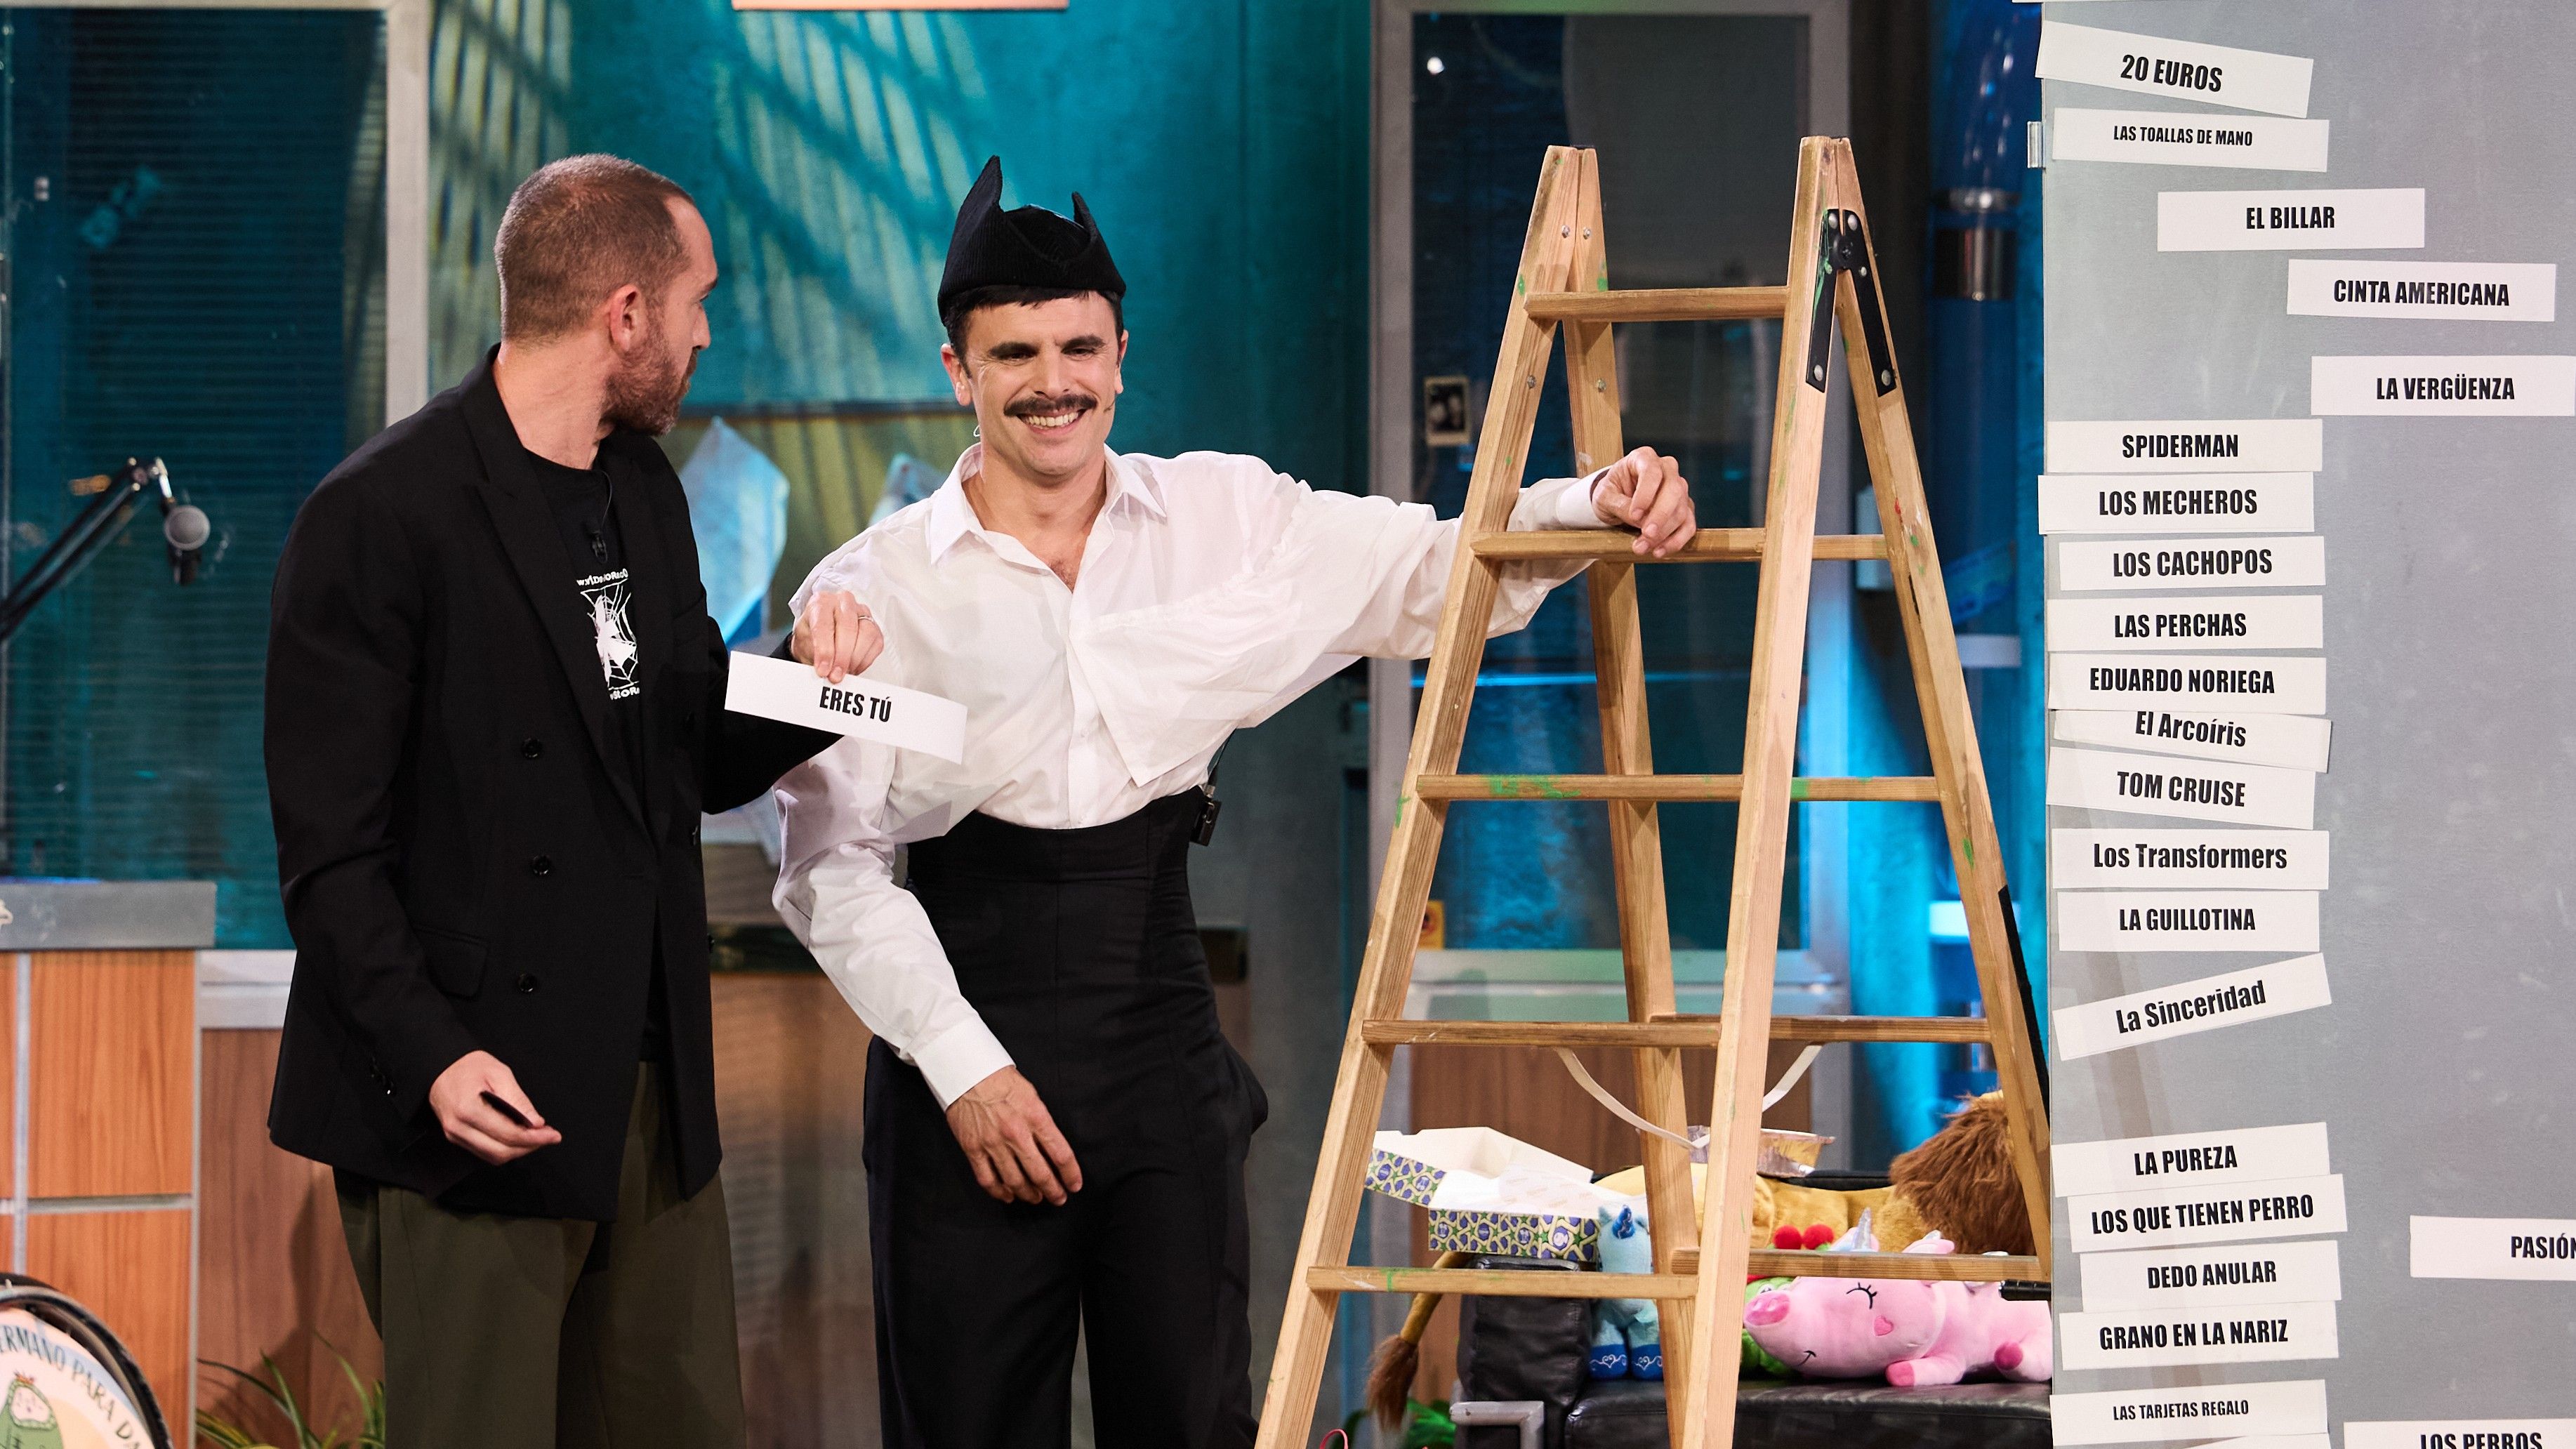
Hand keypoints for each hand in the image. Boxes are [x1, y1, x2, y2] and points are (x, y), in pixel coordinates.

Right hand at [427, 1051, 561, 1164]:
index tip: (552, 1135)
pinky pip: (484, 1152)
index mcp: (468, 1109)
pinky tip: (518, 1137)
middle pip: (501, 1152)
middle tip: (548, 1137)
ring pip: (493, 1156)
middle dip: (529, 1147)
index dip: (534, 1138)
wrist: (442, 1067)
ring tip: (536, 1137)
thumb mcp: (499, 1073)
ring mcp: (455, 1135)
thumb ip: (518, 1100)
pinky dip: (504, 1148)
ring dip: (518, 1150)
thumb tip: (535, 1123)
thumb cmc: (469, 1067)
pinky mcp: (456, 1138)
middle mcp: (458, 1127)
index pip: (508, 1134)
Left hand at [791, 589, 883, 684]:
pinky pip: (876, 644)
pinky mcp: (874, 626)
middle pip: (848, 627)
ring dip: (855, 658)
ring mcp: (861, 612)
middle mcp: (843, 602)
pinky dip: (865, 660)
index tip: (823, 669)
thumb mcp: (803, 643)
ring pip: (866, 634)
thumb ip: (813, 654)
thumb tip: (823, 669)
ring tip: (844, 672)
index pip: (824, 625)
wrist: (819, 636)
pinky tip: (853, 666)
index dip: (824, 650)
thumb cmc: (811, 635)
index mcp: (821, 602)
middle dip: (842, 657)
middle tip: (835, 675)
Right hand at [944, 1066, 1082, 1205]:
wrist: (968, 1072)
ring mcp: (992, 1143)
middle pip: (1040, 1173)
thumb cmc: (1002, 1080)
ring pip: (1015, 1181)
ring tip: (1036, 1198)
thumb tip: (1052, 1149)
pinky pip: (987, 1179)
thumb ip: (1043, 1123)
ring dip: (1028, 1194)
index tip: (1074, 1185)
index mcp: (1035, 1117)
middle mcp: (1015, 1133)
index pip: (1061, 1154)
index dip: (1071, 1174)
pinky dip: (999, 1192)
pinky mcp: (972, 1148)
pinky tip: (1008, 1195)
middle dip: (1053, 1191)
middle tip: (1058, 1198)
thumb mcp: (1032, 1096)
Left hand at [1589, 445, 1697, 557]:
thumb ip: (1619, 504)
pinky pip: (1688, 525)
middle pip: (1673, 490)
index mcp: (1644, 458)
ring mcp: (1679, 488)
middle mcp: (1666, 469)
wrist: (1617, 500)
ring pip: (1681, 510)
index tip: (1634, 515)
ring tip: (1643, 547)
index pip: (1652, 472)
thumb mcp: (1605, 496)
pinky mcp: (1684, 508)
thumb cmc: (1611, 492)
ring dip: (1663, 533)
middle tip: (1647, 535)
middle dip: (1660, 516)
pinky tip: (1660, 551)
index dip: (1646, 494)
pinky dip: (1676, 540)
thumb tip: (1639, 519)